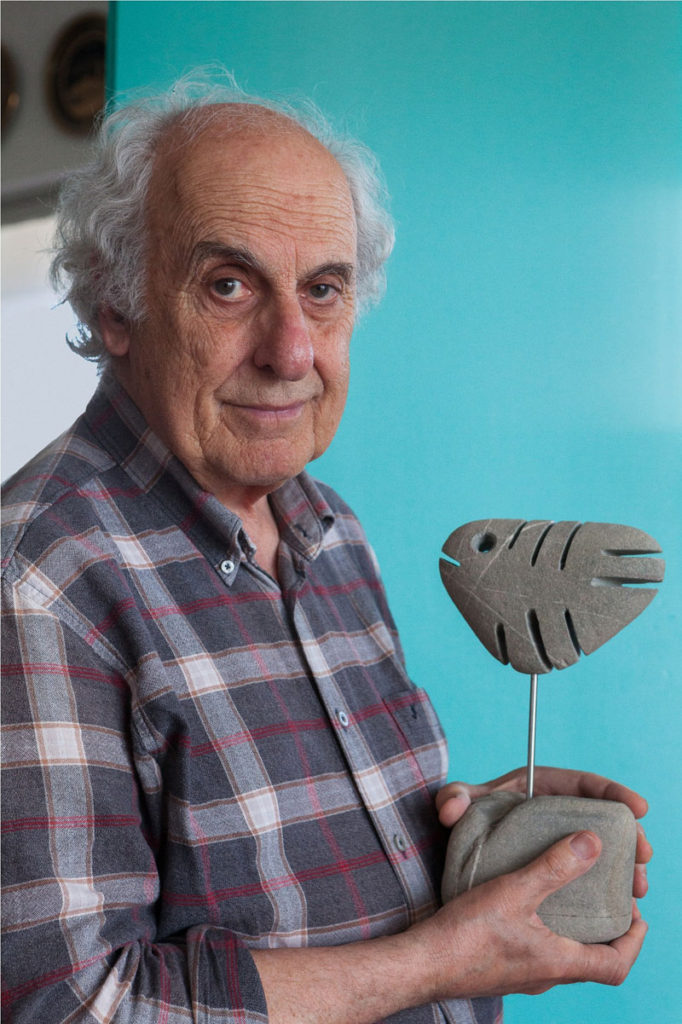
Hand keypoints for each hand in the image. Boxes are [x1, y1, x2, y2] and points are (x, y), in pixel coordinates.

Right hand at [412, 828, 647, 999]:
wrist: (423, 964)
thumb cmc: (467, 933)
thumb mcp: (515, 890)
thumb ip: (555, 866)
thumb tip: (592, 843)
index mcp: (559, 962)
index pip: (616, 965)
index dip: (634, 941)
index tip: (638, 915)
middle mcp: (546, 976)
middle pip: (594, 961)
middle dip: (607, 931)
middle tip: (607, 898)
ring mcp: (524, 975)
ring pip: (565, 956)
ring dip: (577, 931)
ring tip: (572, 895)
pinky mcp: (503, 969)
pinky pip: (538, 953)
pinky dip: (547, 931)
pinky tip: (529, 905)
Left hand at [435, 766, 651, 897]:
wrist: (456, 852)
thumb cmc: (460, 821)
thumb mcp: (456, 805)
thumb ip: (451, 798)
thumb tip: (452, 808)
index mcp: (540, 789)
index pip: (584, 784)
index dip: (614, 792)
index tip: (639, 807)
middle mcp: (557, 813)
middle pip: (604, 819)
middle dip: (631, 835)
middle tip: (644, 856)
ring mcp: (560, 842)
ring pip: (604, 849)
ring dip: (626, 865)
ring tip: (637, 886)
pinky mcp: (559, 867)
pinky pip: (592, 874)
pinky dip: (609, 887)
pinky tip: (619, 907)